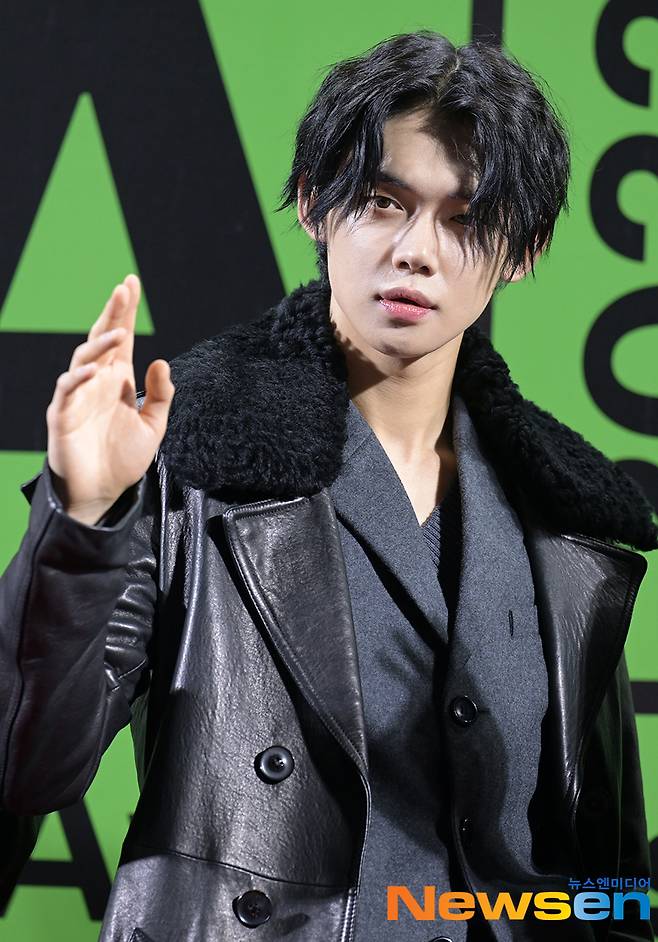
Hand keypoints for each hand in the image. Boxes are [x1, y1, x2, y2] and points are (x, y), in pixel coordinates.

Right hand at [46, 274, 174, 524]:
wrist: (102, 493)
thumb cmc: (122, 458)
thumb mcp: (152, 426)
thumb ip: (160, 395)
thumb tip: (161, 361)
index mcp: (116, 380)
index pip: (120, 337)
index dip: (125, 311)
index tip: (131, 283)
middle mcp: (95, 382)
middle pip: (101, 339)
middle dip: (112, 313)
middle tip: (123, 288)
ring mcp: (77, 396)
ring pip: (83, 359)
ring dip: (99, 343)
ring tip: (119, 332)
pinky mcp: (63, 416)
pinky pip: (67, 391)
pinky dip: (79, 378)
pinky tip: (96, 370)